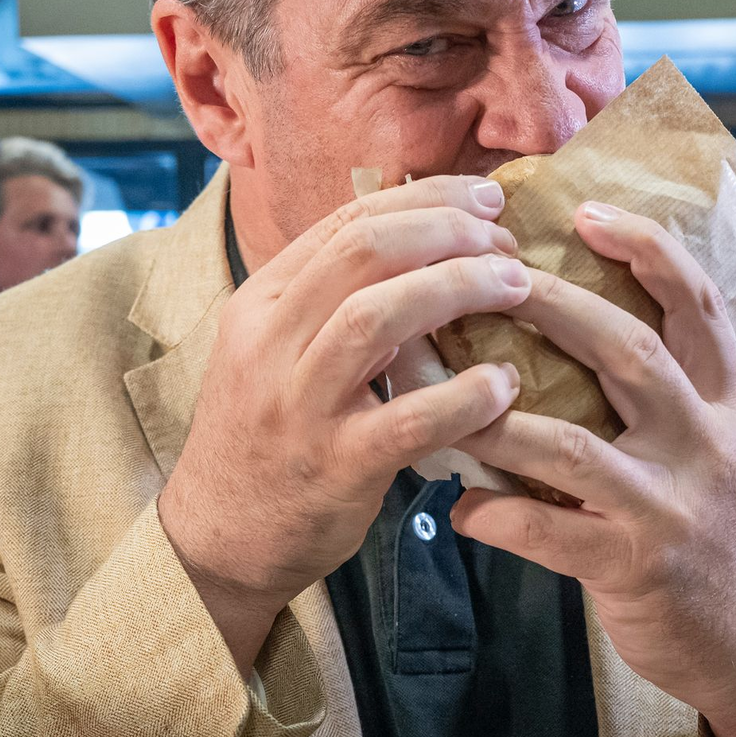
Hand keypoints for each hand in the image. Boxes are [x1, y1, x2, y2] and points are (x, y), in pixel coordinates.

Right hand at [157, 175, 528, 672]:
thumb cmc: (268, 431)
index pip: (349, 220)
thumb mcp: (279, 347)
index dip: (427, 199)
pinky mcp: (335, 466)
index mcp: (262, 300)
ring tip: (516, 288)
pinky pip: (408, 420)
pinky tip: (505, 384)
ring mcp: (299, 404)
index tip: (484, 201)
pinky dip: (466, 396)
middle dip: (447, 231)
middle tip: (505, 243)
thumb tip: (426, 236)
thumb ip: (335, 295)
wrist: (219, 537)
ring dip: (459, 288)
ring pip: (377, 316)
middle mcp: (270, 341)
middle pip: (364, 251)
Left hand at [450, 202, 735, 736]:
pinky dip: (494, 513)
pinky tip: (457, 505)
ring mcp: (674, 506)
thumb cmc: (705, 520)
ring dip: (493, 417)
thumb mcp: (707, 442)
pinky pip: (548, 533)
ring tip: (435, 394)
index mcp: (722, 401)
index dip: (647, 250)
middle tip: (486, 276)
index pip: (700, 305)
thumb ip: (659, 386)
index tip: (587, 211)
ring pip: (575, 445)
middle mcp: (708, 442)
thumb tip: (561, 315)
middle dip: (552, 306)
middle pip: (631, 350)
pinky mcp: (637, 567)